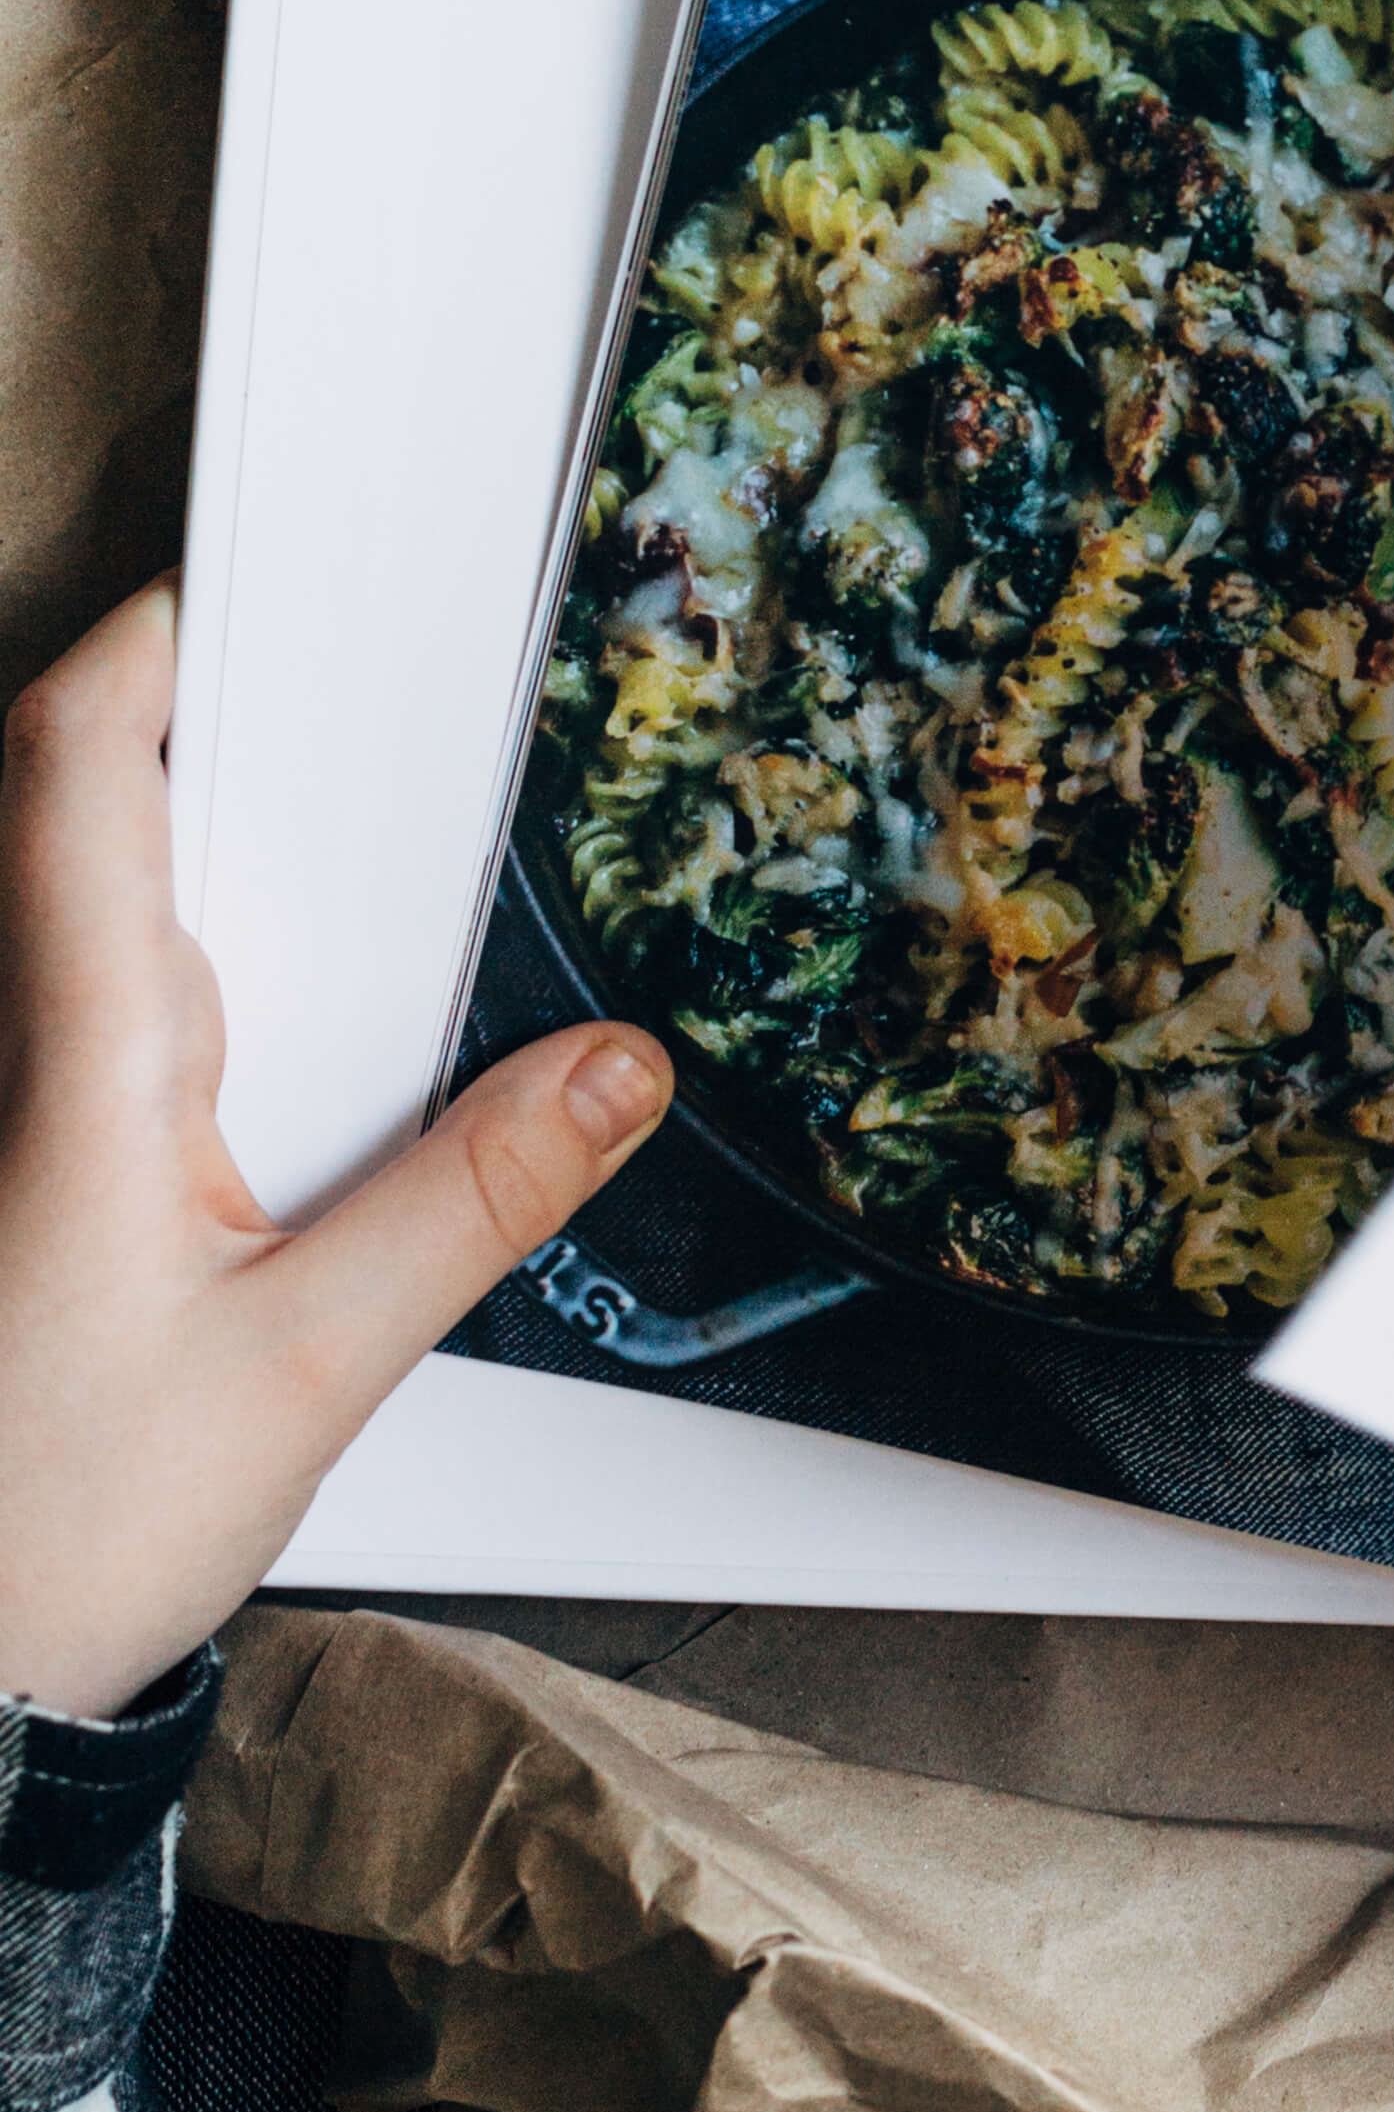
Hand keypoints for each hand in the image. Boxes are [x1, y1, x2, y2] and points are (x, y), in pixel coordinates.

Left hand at [0, 585, 672, 1720]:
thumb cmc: (53, 1540)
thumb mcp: (305, 1371)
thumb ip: (468, 1202)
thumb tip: (615, 1069)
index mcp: (75, 1063)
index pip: (69, 769)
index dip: (145, 640)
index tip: (249, 571)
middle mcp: (19, 1057)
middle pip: (77, 808)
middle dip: (206, 722)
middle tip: (339, 675)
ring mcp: (13, 1110)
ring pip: (86, 910)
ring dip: (196, 846)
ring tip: (337, 828)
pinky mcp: (35, 1179)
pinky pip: (104, 1012)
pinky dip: (191, 963)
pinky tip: (285, 1017)